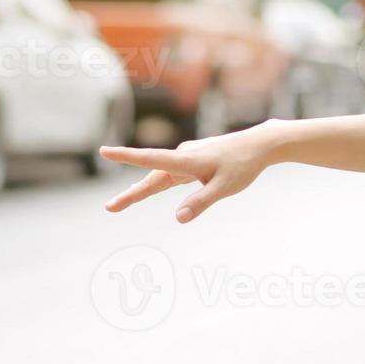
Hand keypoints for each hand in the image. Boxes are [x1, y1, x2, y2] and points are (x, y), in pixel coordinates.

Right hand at [99, 123, 275, 222]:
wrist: (259, 144)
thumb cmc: (243, 165)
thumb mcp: (224, 188)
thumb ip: (201, 203)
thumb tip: (179, 219)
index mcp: (186, 160)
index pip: (150, 159)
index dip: (126, 157)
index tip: (104, 151)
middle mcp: (182, 156)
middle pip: (151, 177)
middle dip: (130, 194)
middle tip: (110, 208)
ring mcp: (186, 158)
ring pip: (158, 176)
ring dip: (140, 190)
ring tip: (117, 205)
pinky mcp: (192, 161)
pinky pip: (168, 175)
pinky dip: (155, 185)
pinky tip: (142, 190)